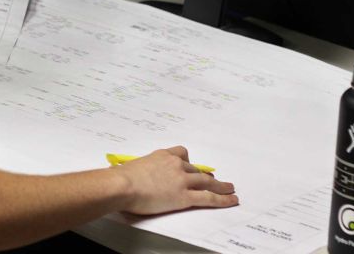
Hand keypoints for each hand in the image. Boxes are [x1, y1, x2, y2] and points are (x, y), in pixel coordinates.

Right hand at [111, 146, 237, 214]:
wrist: (123, 185)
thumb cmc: (122, 177)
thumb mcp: (132, 167)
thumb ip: (139, 170)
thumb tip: (131, 175)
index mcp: (162, 156)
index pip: (181, 153)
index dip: (188, 161)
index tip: (190, 165)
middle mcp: (175, 165)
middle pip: (196, 170)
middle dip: (206, 176)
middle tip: (215, 180)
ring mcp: (182, 180)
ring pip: (207, 181)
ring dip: (221, 185)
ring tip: (230, 189)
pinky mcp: (185, 196)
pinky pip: (209, 197)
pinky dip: (222, 199)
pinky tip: (231, 200)